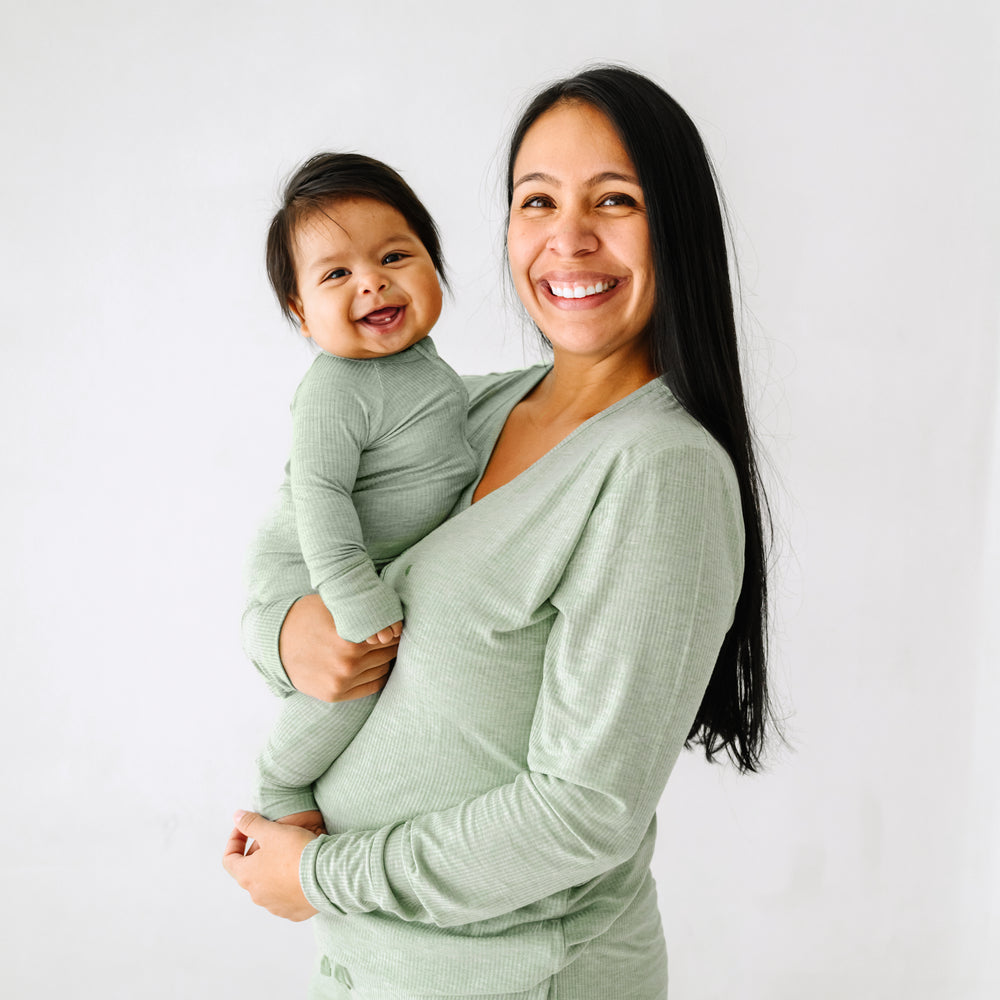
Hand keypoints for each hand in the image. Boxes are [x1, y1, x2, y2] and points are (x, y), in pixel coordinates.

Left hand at [222, 810, 319, 920]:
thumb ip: (251, 823)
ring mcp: (275, 906)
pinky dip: (290, 885)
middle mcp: (257, 895)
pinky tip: (302, 873)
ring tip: (291, 854)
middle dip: (258, 855)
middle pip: (250, 872)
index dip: (235, 840)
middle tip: (273, 839)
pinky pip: (287, 897)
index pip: (229, 859)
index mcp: (247, 875)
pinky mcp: (294, 912)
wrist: (326, 876)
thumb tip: (236, 816)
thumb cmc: (296, 852)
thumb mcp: (271, 831)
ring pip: (269, 886)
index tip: (245, 829)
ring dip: (274, 871)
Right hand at [279, 594, 397, 701]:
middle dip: (391, 642)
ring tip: (381, 647)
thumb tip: (390, 611)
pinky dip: (377, 674)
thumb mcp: (331, 606)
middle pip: (387, 652)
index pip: (388, 635)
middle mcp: (347, 664)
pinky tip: (375, 664)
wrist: (275, 643)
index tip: (394, 623)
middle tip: (391, 634)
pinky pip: (372, 686)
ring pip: (382, 669)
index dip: (393, 627)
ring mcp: (341, 682)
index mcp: (348, 640)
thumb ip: (360, 611)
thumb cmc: (306, 617)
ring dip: (385, 658)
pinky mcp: (335, 694)